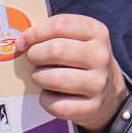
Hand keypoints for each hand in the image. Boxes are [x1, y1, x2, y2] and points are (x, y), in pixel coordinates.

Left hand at [4, 11, 124, 132]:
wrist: (109, 92)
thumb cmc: (82, 61)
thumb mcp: (79, 39)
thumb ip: (53, 34)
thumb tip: (22, 41)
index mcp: (97, 32)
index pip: (60, 24)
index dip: (35, 32)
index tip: (23, 40)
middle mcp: (101, 56)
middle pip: (55, 50)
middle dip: (35, 55)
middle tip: (33, 59)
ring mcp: (98, 82)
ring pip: (53, 78)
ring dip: (39, 77)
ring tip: (41, 77)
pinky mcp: (91, 107)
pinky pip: (56, 104)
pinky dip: (45, 100)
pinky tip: (50, 94)